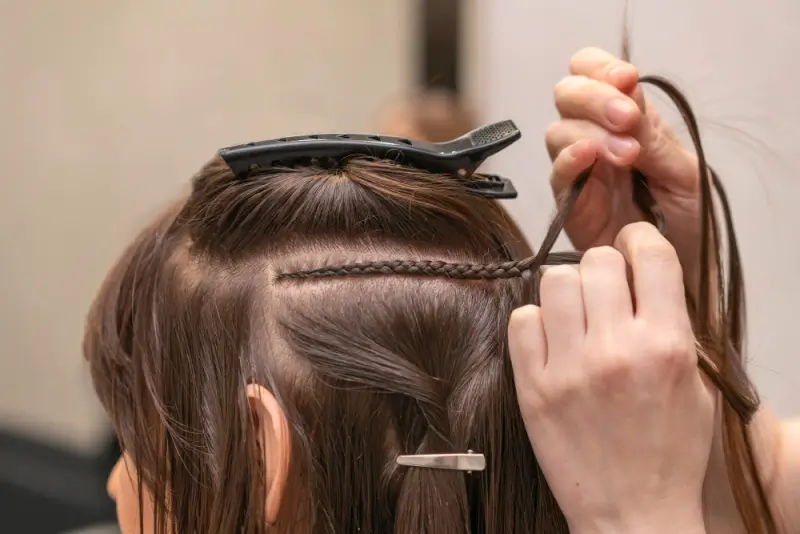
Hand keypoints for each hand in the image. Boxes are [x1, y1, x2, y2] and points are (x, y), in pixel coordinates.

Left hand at [508, 222, 712, 533]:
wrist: (632, 512)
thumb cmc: (667, 453)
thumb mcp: (694, 386)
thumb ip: (671, 326)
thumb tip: (642, 278)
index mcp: (665, 346)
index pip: (650, 254)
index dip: (639, 241)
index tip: (632, 248)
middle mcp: (616, 350)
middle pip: (596, 260)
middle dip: (603, 268)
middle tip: (604, 291)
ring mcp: (569, 368)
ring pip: (554, 281)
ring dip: (567, 291)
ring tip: (575, 316)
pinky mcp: (532, 386)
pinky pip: (521, 320)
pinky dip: (535, 323)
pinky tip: (550, 341)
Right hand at [547, 47, 702, 286]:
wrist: (680, 279)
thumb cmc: (688, 227)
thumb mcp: (685, 175)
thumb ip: (655, 139)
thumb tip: (630, 98)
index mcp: (628, 122)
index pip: (594, 73)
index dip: (601, 69)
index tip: (626, 81)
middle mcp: (597, 140)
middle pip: (568, 94)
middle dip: (593, 97)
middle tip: (625, 116)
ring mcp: (580, 172)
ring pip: (558, 130)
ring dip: (589, 131)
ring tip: (626, 155)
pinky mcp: (568, 205)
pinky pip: (556, 173)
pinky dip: (569, 158)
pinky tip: (591, 156)